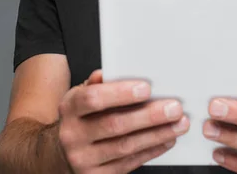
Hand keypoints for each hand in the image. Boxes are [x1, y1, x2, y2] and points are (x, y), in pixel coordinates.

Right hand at [58, 69, 189, 172]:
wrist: (58, 152)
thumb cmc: (80, 116)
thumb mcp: (80, 95)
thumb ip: (97, 84)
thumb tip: (109, 72)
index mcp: (70, 108)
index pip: (93, 99)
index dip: (121, 93)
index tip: (146, 88)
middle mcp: (73, 135)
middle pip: (114, 124)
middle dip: (149, 116)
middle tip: (174, 108)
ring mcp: (83, 160)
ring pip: (125, 147)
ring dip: (157, 135)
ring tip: (178, 123)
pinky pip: (129, 163)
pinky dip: (151, 150)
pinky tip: (167, 139)